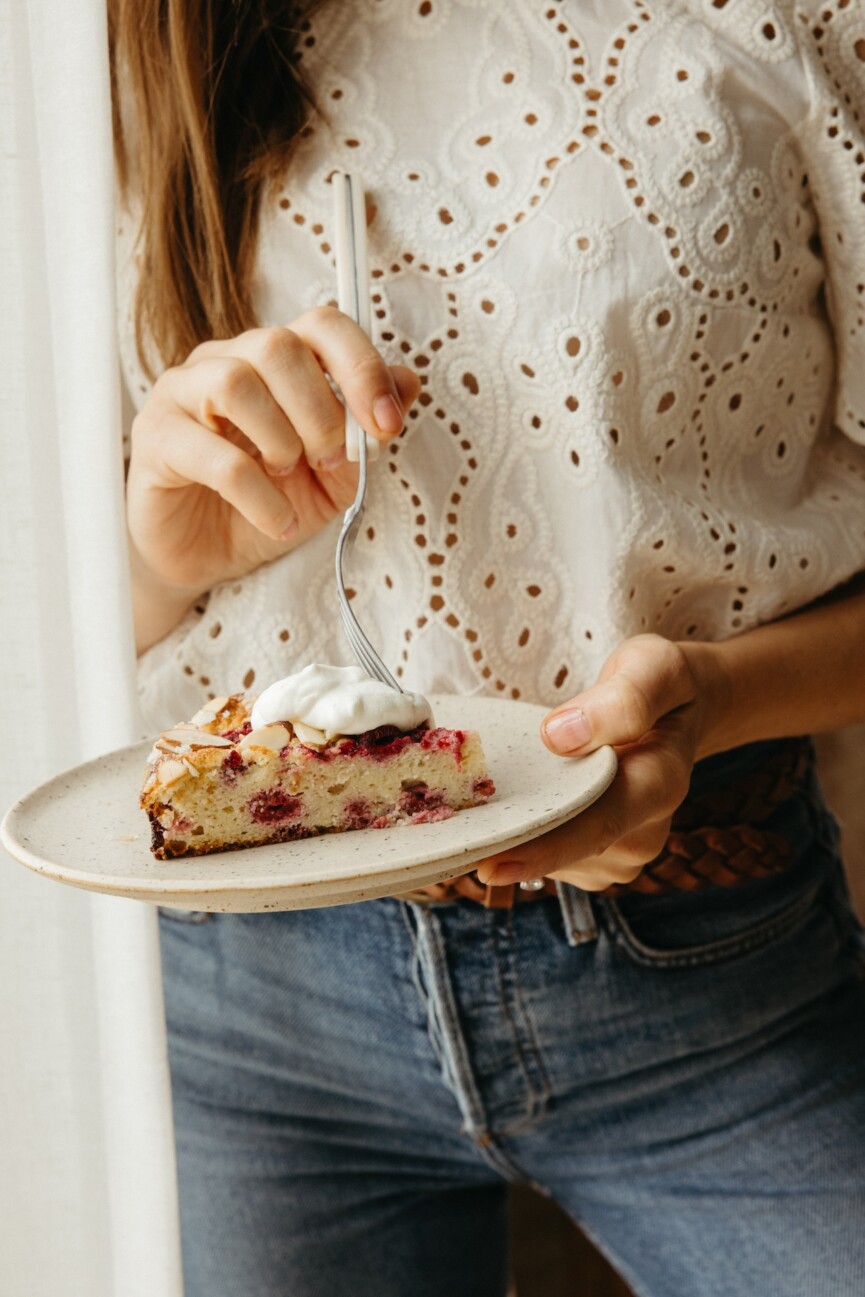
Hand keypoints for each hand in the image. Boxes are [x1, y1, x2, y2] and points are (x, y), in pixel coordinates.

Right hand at [127, 307, 419, 638]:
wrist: (202, 558)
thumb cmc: (264, 505)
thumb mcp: (334, 476)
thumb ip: (365, 432)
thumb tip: (407, 383)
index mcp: (273, 361)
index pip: (322, 326)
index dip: (362, 367)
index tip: (385, 424)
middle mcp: (225, 362)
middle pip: (278, 346)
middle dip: (321, 412)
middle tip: (330, 462)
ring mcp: (182, 394)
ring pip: (236, 383)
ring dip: (282, 440)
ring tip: (289, 479)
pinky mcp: (156, 439)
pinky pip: (214, 455)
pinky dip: (260, 496)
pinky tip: (278, 521)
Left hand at [475, 635, 723, 890]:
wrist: (678, 710)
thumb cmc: (658, 683)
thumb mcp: (652, 666)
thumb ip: (621, 699)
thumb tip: (561, 736)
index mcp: (660, 783)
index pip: (600, 823)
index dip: (545, 849)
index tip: (491, 867)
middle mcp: (643, 832)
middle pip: (563, 848)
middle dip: (506, 840)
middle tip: (445, 830)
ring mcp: (620, 853)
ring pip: (549, 856)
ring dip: (511, 833)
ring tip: (484, 796)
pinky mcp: (595, 860)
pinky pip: (547, 855)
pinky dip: (520, 834)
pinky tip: (505, 806)